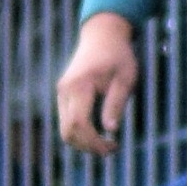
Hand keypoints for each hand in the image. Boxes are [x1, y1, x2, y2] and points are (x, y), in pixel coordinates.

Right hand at [53, 15, 139, 155]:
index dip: (94, 141)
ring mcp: (61, 93)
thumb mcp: (125, 78)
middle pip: (67, 131)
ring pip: (64, 128)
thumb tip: (111, 129)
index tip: (114, 146)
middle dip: (88, 146)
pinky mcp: (64, 94)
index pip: (79, 123)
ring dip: (83, 141)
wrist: (101, 35)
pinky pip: (67, 120)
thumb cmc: (118, 55)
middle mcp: (65, 91)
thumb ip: (116, 103)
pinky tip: (98, 132)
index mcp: (80, 86)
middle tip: (111, 150)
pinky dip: (80, 132)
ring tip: (107, 143)